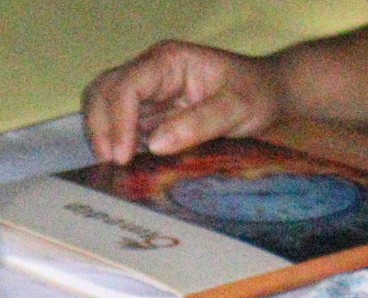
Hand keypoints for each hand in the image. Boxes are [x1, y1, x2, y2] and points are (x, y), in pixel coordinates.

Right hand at [82, 40, 289, 163]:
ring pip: (103, 105)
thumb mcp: (237, 108)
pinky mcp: (147, 112)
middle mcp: (150, 71)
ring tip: (114, 165)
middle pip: (104, 91)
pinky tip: (124, 164)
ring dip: (101, 135)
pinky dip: (114, 142)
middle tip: (111, 163)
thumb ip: (199, 123)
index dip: (118, 121)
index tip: (123, 156)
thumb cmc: (256, 94)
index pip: (127, 85)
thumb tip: (155, 144)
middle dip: (100, 126)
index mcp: (169, 61)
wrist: (267, 94)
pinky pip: (117, 124)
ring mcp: (146, 91)